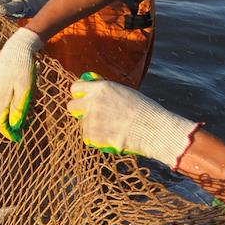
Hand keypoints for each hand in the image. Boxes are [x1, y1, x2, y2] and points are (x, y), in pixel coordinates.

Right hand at [0, 27, 42, 141]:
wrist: (16, 47)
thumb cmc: (23, 68)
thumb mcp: (25, 89)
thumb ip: (19, 107)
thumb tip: (15, 125)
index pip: (0, 123)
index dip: (9, 133)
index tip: (19, 138)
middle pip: (0, 116)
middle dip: (13, 122)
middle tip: (28, 123)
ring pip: (2, 106)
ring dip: (13, 111)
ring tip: (29, 108)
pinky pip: (2, 97)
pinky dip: (11, 101)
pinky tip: (22, 95)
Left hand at [68, 75, 199, 167]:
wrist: (152, 129)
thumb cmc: (144, 110)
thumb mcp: (123, 92)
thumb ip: (105, 92)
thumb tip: (93, 92)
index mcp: (101, 88)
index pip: (76, 87)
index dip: (79, 94)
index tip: (83, 98)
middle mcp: (93, 102)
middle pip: (72, 106)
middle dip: (79, 110)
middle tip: (90, 115)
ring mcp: (91, 119)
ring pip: (81, 123)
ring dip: (91, 126)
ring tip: (109, 128)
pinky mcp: (92, 135)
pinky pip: (87, 136)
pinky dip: (95, 138)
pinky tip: (109, 136)